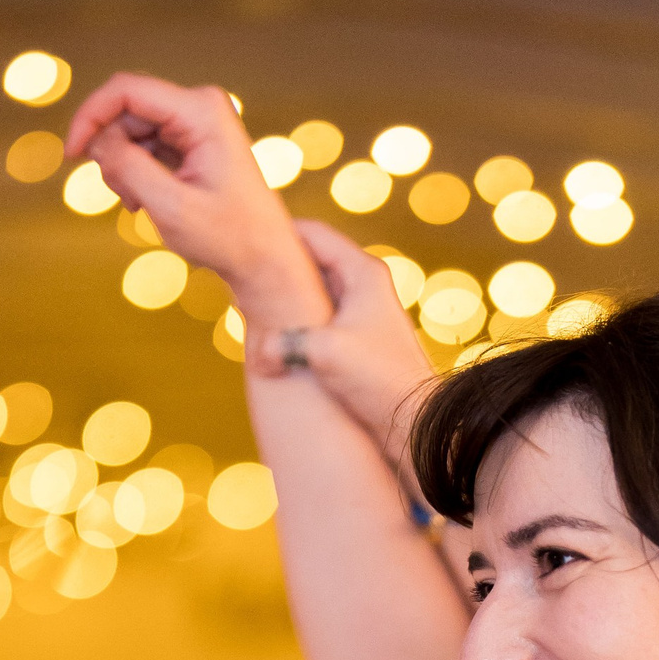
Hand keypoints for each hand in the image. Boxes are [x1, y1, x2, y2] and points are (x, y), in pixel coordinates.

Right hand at [64, 73, 329, 329]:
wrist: (263, 258)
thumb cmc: (227, 237)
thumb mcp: (170, 207)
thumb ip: (129, 168)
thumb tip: (96, 141)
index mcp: (201, 110)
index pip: (126, 90)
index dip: (90, 117)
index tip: (71, 155)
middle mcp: (198, 106)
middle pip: (125, 112)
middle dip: (112, 154)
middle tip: (127, 199)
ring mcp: (194, 121)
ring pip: (130, 131)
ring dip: (124, 168)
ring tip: (142, 205)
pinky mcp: (189, 139)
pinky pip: (143, 145)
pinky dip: (135, 173)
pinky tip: (147, 201)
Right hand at [253, 219, 439, 465]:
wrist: (416, 425)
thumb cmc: (381, 382)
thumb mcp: (326, 353)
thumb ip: (284, 342)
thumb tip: (257, 353)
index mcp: (364, 272)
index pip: (312, 233)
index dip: (277, 235)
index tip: (246, 246)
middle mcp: (365, 287)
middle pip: (310, 262)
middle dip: (278, 272)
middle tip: (243, 280)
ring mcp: (362, 315)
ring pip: (313, 295)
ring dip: (285, 303)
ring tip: (252, 312)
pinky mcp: (357, 343)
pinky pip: (318, 323)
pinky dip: (296, 327)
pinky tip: (274, 343)